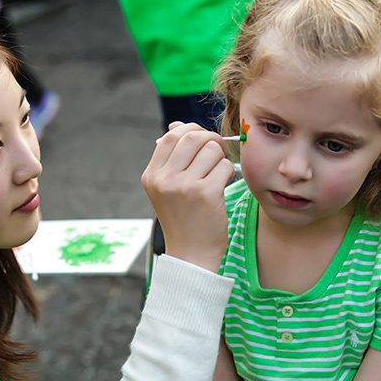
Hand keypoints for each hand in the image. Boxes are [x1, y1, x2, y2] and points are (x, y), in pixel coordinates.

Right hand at [141, 122, 235, 271]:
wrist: (191, 255)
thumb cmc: (184, 219)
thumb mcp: (168, 188)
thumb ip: (172, 158)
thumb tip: (177, 124)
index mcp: (152, 175)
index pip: (172, 135)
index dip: (192, 130)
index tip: (203, 140)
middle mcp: (164, 179)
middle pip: (193, 137)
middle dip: (211, 139)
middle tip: (218, 152)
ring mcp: (183, 186)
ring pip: (211, 150)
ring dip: (221, 159)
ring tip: (218, 175)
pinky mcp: (205, 194)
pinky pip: (224, 167)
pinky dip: (228, 173)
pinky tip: (223, 187)